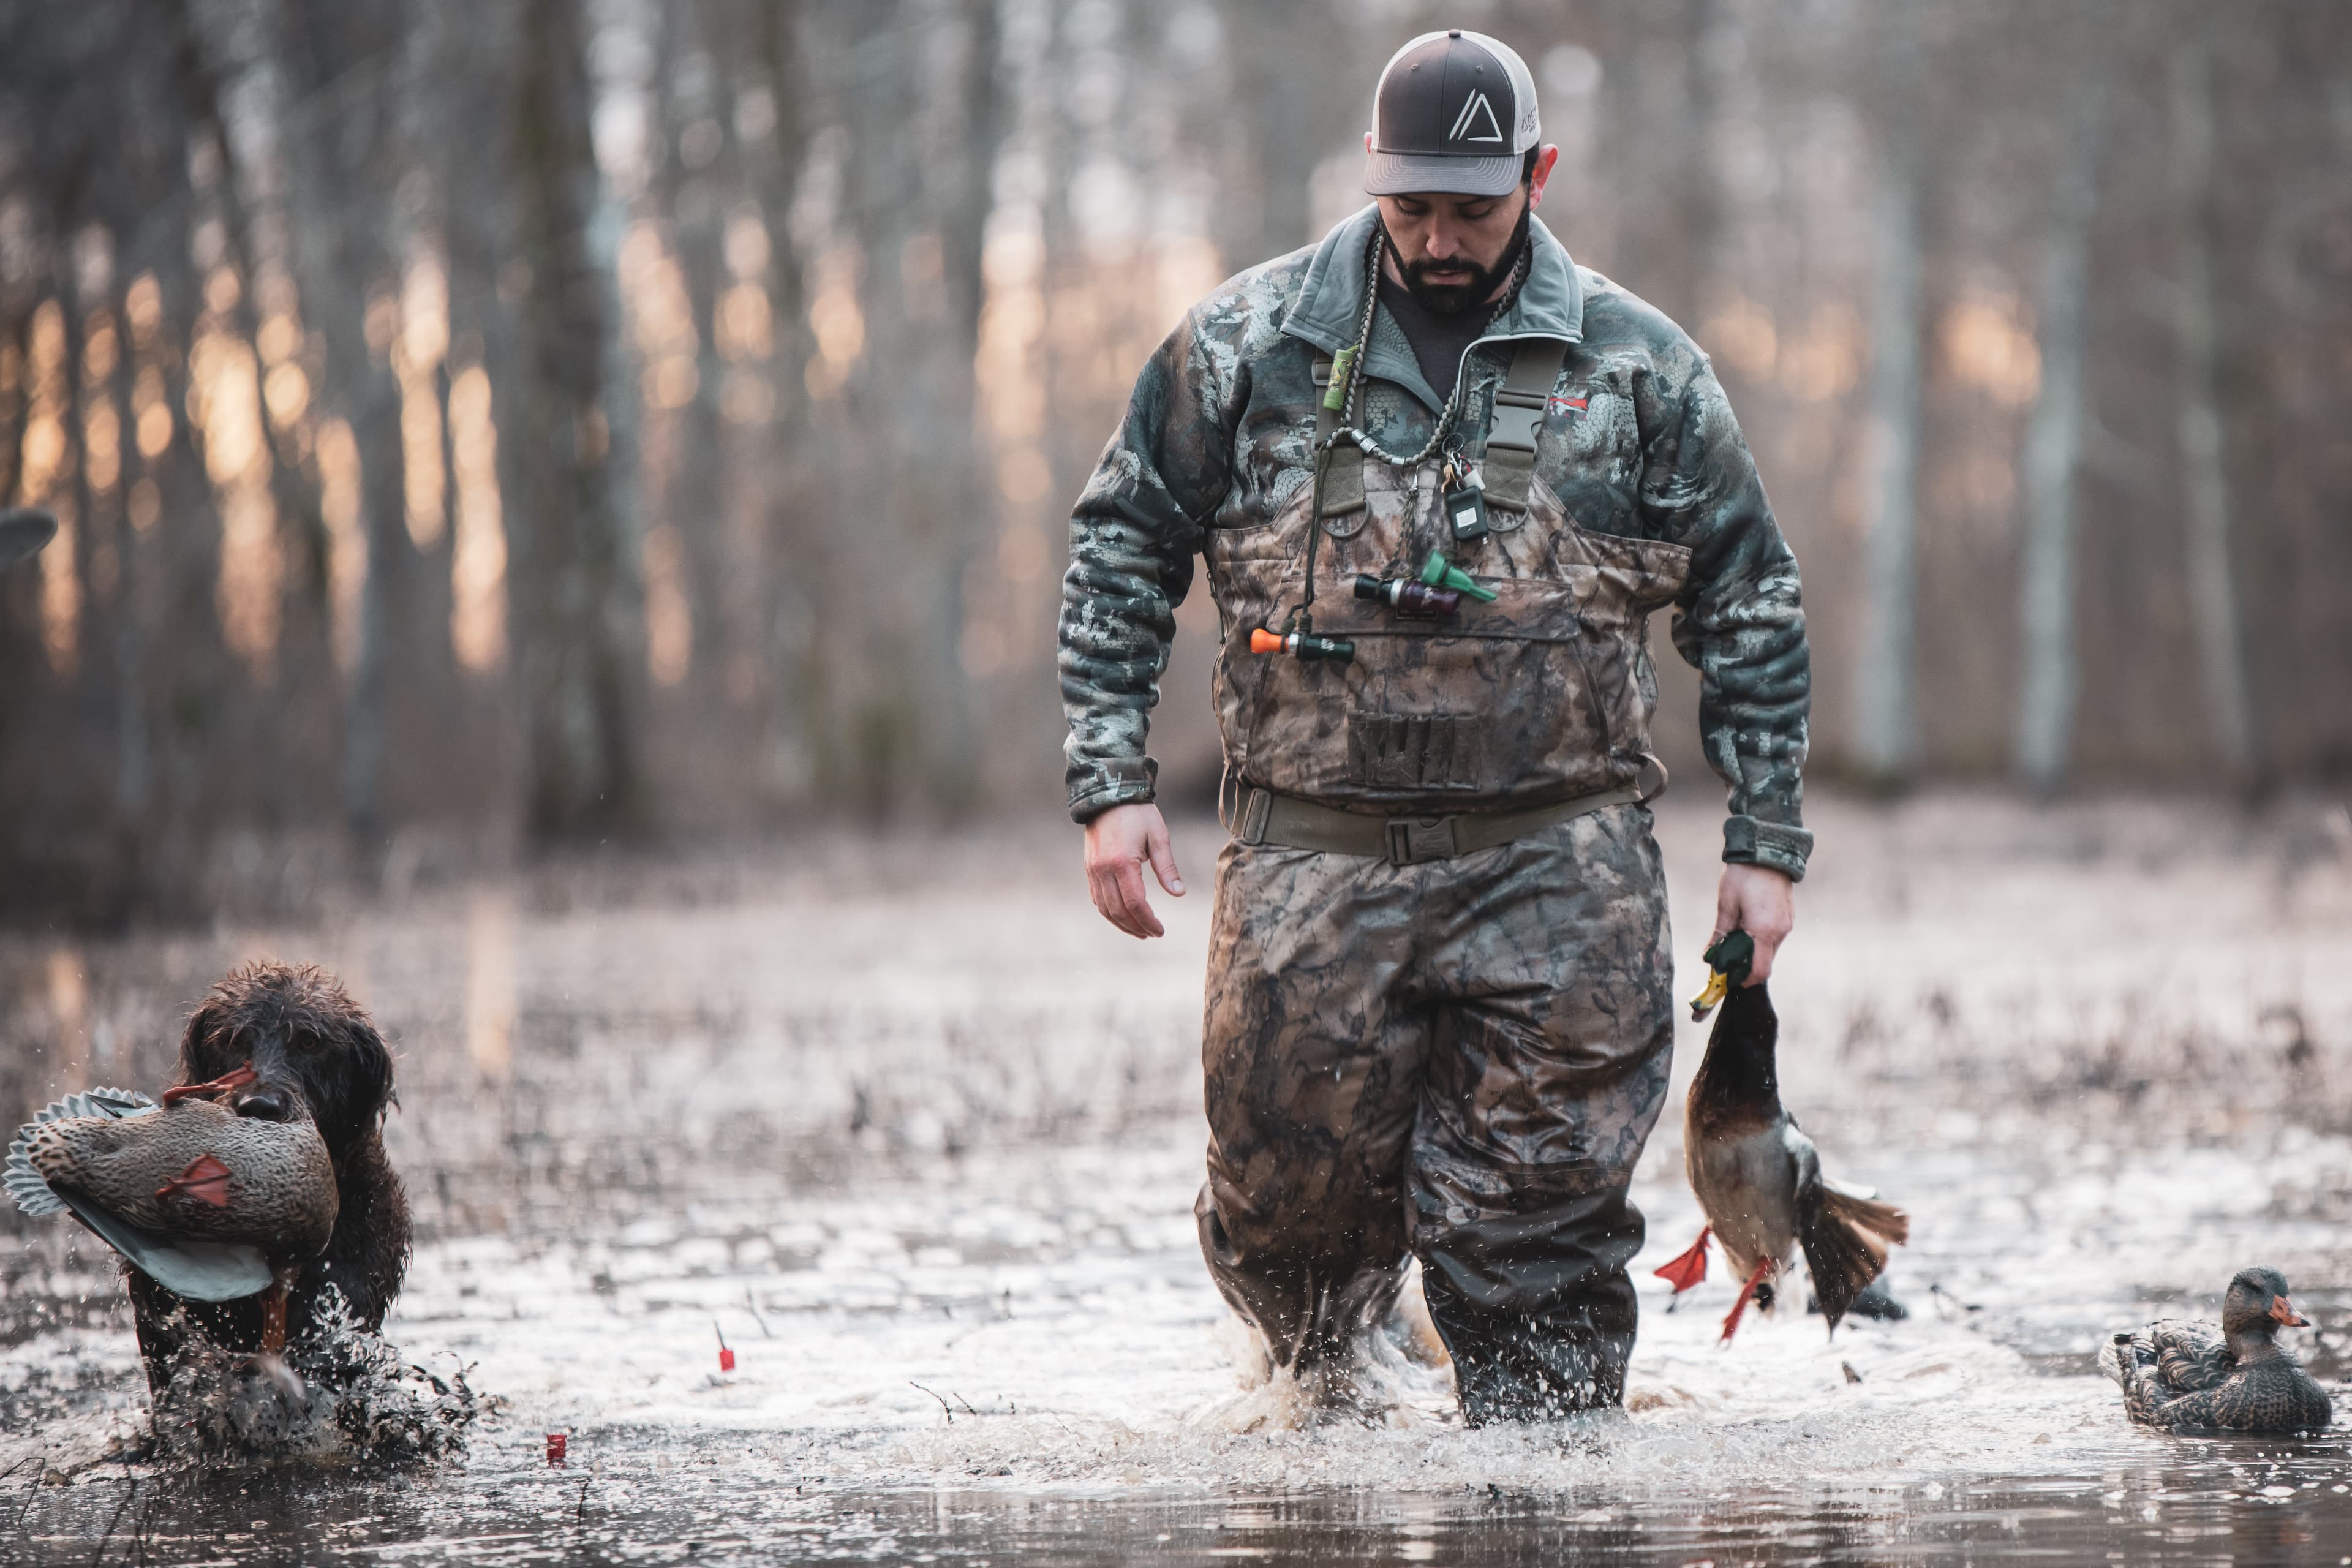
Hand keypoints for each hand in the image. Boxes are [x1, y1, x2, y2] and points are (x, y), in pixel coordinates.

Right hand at [1084, 803, 1183, 938]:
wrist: (1108, 794)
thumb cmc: (1138, 814)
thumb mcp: (1158, 837)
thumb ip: (1167, 868)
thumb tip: (1179, 894)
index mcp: (1123, 862)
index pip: (1135, 903)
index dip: (1148, 921)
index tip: (1160, 930)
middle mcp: (1104, 870)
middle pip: (1119, 910)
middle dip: (1137, 927)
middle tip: (1153, 934)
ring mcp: (1093, 870)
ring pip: (1105, 908)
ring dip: (1122, 924)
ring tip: (1139, 931)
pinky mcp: (1089, 868)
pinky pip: (1097, 898)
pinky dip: (1109, 912)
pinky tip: (1122, 916)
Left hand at [1713, 863, 1794, 984]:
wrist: (1767, 850)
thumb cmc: (1744, 875)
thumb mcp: (1726, 905)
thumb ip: (1720, 934)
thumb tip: (1709, 957)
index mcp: (1764, 931)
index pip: (1758, 971)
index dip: (1741, 979)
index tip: (1725, 977)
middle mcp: (1780, 931)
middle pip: (1763, 963)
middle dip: (1744, 966)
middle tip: (1724, 958)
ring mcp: (1786, 924)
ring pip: (1768, 951)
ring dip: (1751, 952)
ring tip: (1732, 938)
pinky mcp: (1788, 918)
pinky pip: (1773, 938)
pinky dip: (1759, 941)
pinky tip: (1744, 927)